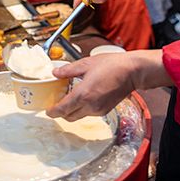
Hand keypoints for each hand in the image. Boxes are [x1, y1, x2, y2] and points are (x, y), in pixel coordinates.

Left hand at [48, 50, 170, 121]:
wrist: (131, 72)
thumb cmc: (111, 65)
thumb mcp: (87, 63)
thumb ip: (69, 70)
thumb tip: (55, 73)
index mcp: (83, 94)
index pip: (62, 109)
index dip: (52, 111)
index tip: (47, 110)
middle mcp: (90, 106)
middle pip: (69, 117)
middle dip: (61, 113)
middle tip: (57, 102)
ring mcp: (98, 110)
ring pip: (79, 116)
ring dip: (72, 110)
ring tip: (71, 96)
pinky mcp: (105, 110)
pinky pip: (89, 113)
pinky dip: (83, 108)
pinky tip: (84, 96)